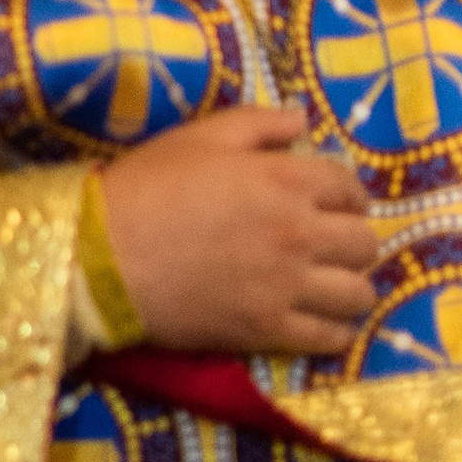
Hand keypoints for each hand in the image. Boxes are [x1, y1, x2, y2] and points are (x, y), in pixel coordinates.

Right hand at [98, 105, 376, 359]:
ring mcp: (287, 287)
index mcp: (287, 180)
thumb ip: (258, 124)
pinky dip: (335, 332)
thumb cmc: (145, 187)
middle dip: (351, 240)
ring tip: (329, 286)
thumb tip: (302, 122)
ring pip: (358, 294)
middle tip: (328, 244)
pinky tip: (321, 323)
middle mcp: (300, 233)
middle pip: (364, 243)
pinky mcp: (268, 330)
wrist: (98, 257)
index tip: (334, 203)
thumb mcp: (198, 137)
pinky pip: (331, 339)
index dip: (346, 194)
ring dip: (349, 287)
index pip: (349, 187)